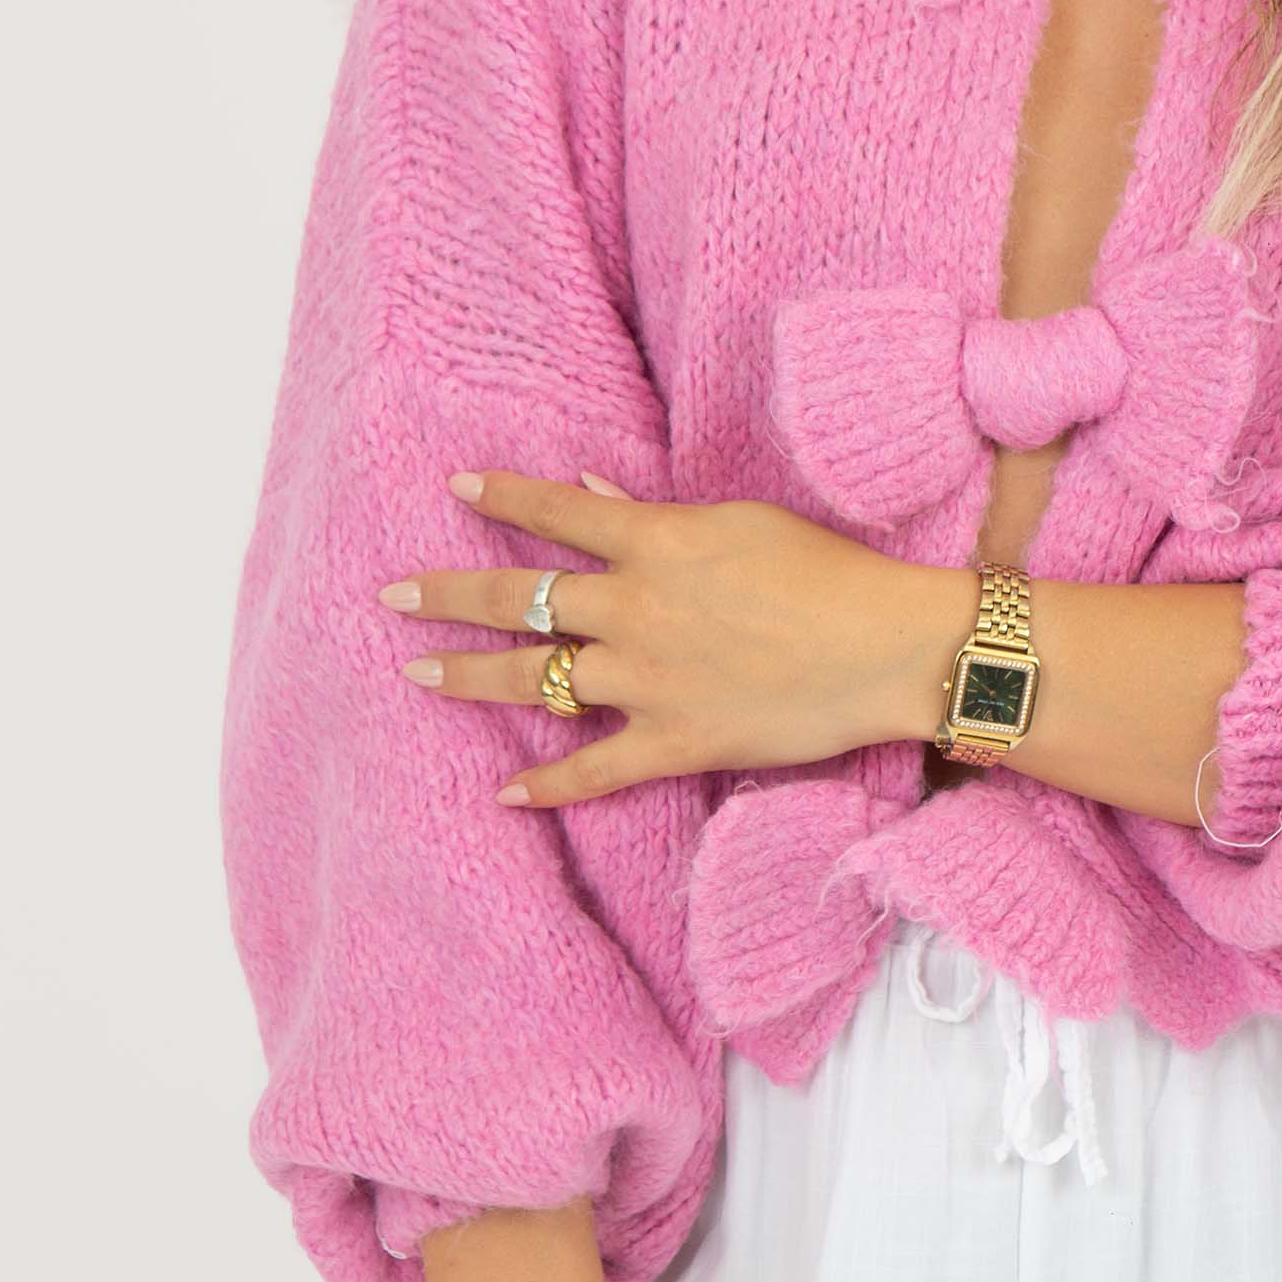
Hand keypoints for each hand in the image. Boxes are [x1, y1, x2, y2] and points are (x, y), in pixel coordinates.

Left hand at [383, 466, 963, 805]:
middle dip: (449, 594)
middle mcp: (635, 610)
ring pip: (537, 679)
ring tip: (419, 671)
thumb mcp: (742, 523)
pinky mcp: (674, 741)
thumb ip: (659, 514)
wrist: (888, 650)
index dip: (501, 498)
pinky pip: (594, 771)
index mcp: (656, 544)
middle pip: (522, 599)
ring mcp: (648, 681)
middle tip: (393, 595)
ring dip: (470, 676)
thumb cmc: (830, 572)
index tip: (454, 487)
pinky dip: (547, 787)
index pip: (557, 514)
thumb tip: (594, 494)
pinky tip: (505, 794)